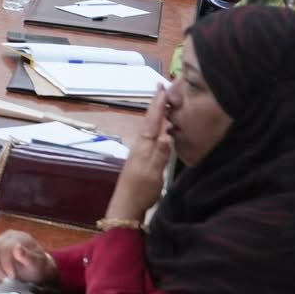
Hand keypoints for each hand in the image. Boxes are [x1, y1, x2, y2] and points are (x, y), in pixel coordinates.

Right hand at [0, 231, 57, 285]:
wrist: (36, 268)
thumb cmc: (38, 266)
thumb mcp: (37, 264)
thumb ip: (28, 256)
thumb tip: (17, 248)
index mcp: (18, 237)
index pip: (5, 247)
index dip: (5, 263)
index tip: (11, 276)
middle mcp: (6, 236)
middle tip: (5, 278)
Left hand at [107, 84, 172, 221]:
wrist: (126, 206)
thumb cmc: (141, 191)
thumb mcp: (153, 173)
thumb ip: (160, 154)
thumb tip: (168, 134)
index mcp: (144, 146)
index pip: (153, 121)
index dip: (157, 105)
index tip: (161, 88)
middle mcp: (140, 145)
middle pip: (150, 121)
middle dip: (156, 104)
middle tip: (162, 88)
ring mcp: (140, 152)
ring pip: (150, 127)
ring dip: (156, 114)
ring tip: (162, 102)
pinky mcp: (141, 159)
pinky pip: (150, 136)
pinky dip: (156, 127)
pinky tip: (159, 128)